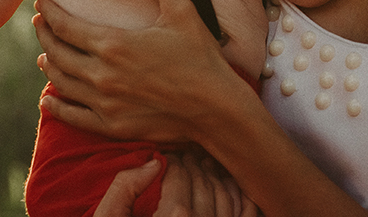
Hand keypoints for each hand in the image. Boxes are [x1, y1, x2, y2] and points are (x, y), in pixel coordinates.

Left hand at [32, 0, 247, 143]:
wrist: (216, 107)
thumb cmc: (200, 55)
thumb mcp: (181, 9)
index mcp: (114, 44)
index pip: (66, 26)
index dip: (49, 14)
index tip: (41, 4)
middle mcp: (102, 74)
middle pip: (58, 53)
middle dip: (45, 36)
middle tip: (40, 25)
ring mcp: (105, 103)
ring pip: (62, 83)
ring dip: (49, 66)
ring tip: (44, 55)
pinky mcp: (112, 126)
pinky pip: (73, 117)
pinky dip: (56, 106)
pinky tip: (48, 100)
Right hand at [94, 155, 257, 216]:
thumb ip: (123, 190)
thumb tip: (154, 163)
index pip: (180, 174)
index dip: (174, 160)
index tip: (167, 157)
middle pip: (204, 182)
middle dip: (194, 166)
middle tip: (186, 159)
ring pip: (227, 197)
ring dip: (216, 178)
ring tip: (203, 170)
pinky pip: (244, 216)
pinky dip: (241, 199)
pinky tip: (229, 190)